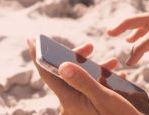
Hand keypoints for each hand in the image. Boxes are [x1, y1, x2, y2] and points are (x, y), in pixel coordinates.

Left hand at [26, 38, 141, 114]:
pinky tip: (117, 74)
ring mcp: (82, 106)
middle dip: (77, 57)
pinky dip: (103, 79)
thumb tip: (62, 65)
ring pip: (82, 79)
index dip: (38, 56)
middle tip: (89, 46)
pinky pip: (92, 88)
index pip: (47, 74)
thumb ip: (82, 81)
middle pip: (65, 73)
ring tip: (113, 61)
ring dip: (95, 68)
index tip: (31, 40)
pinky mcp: (93, 108)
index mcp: (70, 100)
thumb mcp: (104, 98)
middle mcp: (72, 103)